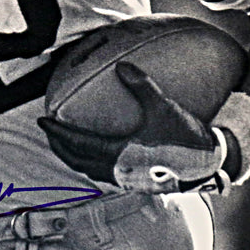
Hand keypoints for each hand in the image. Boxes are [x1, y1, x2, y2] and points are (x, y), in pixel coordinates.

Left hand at [38, 62, 226, 193]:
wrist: (206, 166)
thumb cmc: (184, 139)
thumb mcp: (162, 109)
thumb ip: (141, 87)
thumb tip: (122, 67)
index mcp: (116, 154)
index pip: (77, 143)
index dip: (57, 132)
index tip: (43, 121)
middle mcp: (115, 170)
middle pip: (76, 160)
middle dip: (59, 146)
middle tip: (49, 131)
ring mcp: (123, 179)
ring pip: (87, 169)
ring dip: (73, 156)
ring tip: (66, 143)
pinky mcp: (133, 182)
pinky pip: (102, 173)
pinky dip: (90, 162)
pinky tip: (95, 153)